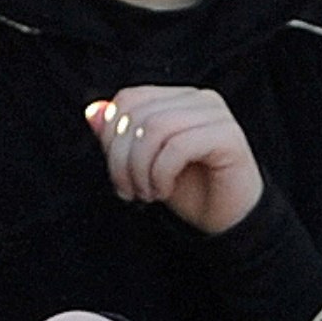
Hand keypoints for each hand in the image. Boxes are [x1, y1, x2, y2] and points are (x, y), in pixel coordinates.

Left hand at [90, 86, 267, 235]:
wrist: (228, 221)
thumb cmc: (189, 190)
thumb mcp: (142, 163)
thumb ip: (120, 137)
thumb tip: (93, 111)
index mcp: (178, 98)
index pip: (129, 99)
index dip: (111, 137)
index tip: (118, 176)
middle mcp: (199, 99)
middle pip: (139, 114)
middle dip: (122, 160)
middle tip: (130, 192)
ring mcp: (217, 114)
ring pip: (156, 128)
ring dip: (140, 169)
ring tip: (147, 193)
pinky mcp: (229, 136)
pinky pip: (178, 146)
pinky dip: (161, 173)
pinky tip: (164, 191)